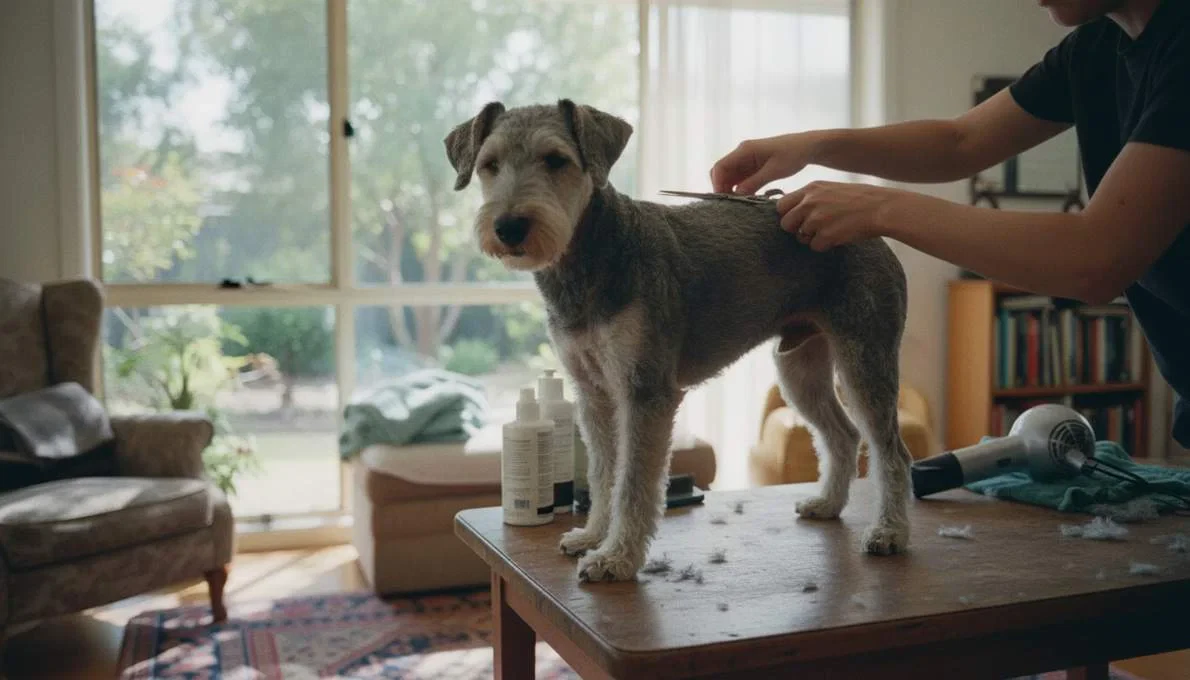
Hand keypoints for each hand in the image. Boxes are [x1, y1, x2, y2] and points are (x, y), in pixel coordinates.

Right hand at [710, 132, 819, 194]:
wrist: (807, 147)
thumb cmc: (792, 155)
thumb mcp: (774, 171)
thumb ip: (754, 182)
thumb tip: (736, 195)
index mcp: (744, 150)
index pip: (720, 167)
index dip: (717, 184)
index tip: (723, 199)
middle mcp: (742, 153)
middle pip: (721, 172)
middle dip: (722, 188)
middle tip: (730, 204)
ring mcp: (746, 159)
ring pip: (729, 176)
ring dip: (731, 189)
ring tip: (738, 204)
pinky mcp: (752, 166)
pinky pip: (740, 178)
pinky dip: (739, 189)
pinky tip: (746, 198)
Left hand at [777, 181, 906, 250]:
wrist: (881, 207)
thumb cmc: (859, 199)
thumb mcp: (830, 189)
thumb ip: (811, 198)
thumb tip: (793, 211)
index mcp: (811, 189)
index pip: (781, 205)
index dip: (788, 214)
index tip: (798, 218)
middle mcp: (810, 202)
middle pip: (785, 223)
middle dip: (795, 229)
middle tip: (811, 229)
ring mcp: (817, 219)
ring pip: (800, 237)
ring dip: (812, 238)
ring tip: (830, 230)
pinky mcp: (826, 235)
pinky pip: (815, 246)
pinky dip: (825, 245)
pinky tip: (838, 236)